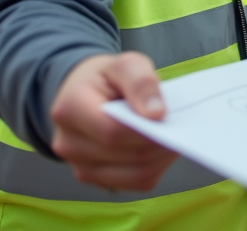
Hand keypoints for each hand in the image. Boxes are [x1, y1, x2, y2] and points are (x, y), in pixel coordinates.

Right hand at [49, 52, 176, 191]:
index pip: (111, 131)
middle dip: (159, 141)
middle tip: (178, 125)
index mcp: (69, 109)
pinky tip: (160, 148)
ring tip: (172, 135)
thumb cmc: (107, 77)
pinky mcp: (97, 179)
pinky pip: (137, 182)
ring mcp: (80, 166)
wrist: (85, 92)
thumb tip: (156, 114)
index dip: (145, 129)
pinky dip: (156, 166)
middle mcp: (68, 144)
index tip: (168, 117)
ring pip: (136, 175)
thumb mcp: (125, 63)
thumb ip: (140, 81)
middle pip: (127, 154)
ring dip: (161, 156)